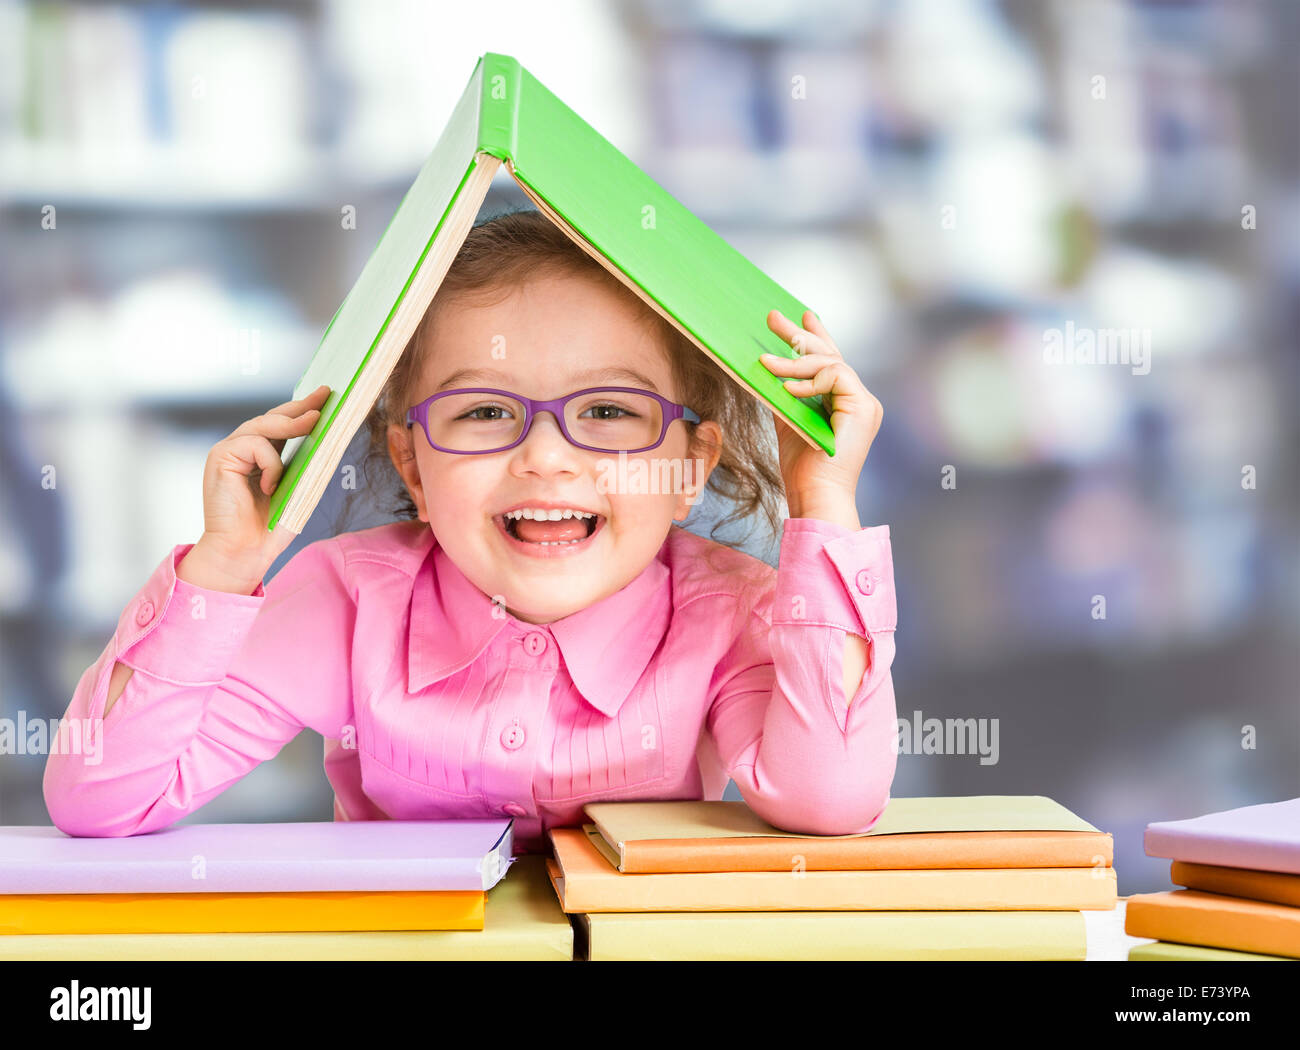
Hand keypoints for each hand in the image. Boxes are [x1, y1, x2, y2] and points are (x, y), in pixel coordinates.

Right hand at [190, 384, 329, 587]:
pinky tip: (273, 486)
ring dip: (292, 424)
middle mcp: (240, 449)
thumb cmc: (269, 526)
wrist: (244, 552)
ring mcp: (228, 451)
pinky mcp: (220, 457)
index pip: (281, 425)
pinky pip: (255, 445)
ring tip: (316, 420)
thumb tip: (329, 435)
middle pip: (271, 417)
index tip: (325, 395)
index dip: (302, 409)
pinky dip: (271, 464)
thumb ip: (304, 461)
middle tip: (324, 395)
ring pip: (263, 425)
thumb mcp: (296, 486)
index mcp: (258, 456)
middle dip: (300, 405)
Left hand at [760, 310, 881, 519]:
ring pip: (830, 363)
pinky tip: (788, 388)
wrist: (814, 493)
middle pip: (830, 356)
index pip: (831, 362)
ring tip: (765, 362)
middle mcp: (859, 400)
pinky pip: (836, 376)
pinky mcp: (864, 407)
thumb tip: (768, 365)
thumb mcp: (788, 419)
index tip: (802, 315)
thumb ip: (786, 393)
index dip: (817, 336)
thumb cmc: (801, 467)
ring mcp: (865, 403)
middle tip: (773, 317)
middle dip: (801, 334)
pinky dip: (810, 379)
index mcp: (845, 403)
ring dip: (794, 360)